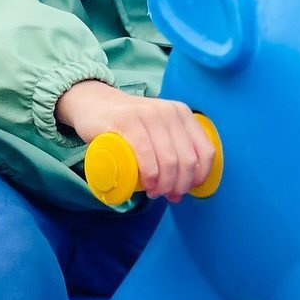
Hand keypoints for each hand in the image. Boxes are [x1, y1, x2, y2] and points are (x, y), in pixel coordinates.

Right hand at [56, 80, 214, 202]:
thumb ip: (173, 146)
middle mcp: (170, 112)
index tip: (187, 189)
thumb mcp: (157, 129)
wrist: (94, 104)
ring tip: (155, 192)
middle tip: (167, 195)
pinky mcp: (127, 120)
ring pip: (169, 160)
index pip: (205, 151)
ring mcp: (149, 114)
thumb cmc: (128, 125)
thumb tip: (187, 184)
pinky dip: (150, 174)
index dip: (200, 176)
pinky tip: (148, 184)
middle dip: (180, 185)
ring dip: (165, 185)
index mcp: (182, 114)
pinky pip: (146, 153)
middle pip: (187, 160)